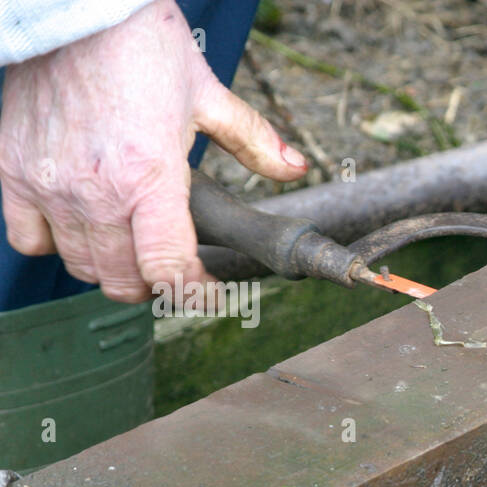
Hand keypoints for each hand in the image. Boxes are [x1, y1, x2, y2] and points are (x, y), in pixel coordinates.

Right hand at [0, 0, 306, 301]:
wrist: (73, 7)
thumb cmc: (138, 44)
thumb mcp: (207, 94)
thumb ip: (253, 140)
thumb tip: (295, 166)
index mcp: (151, 177)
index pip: (170, 269)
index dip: (193, 294)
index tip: (205, 294)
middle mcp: (97, 191)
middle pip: (124, 281)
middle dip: (154, 286)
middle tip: (168, 270)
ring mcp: (51, 185)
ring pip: (81, 266)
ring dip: (109, 267)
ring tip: (129, 248)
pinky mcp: (13, 171)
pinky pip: (29, 239)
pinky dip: (54, 244)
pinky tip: (79, 227)